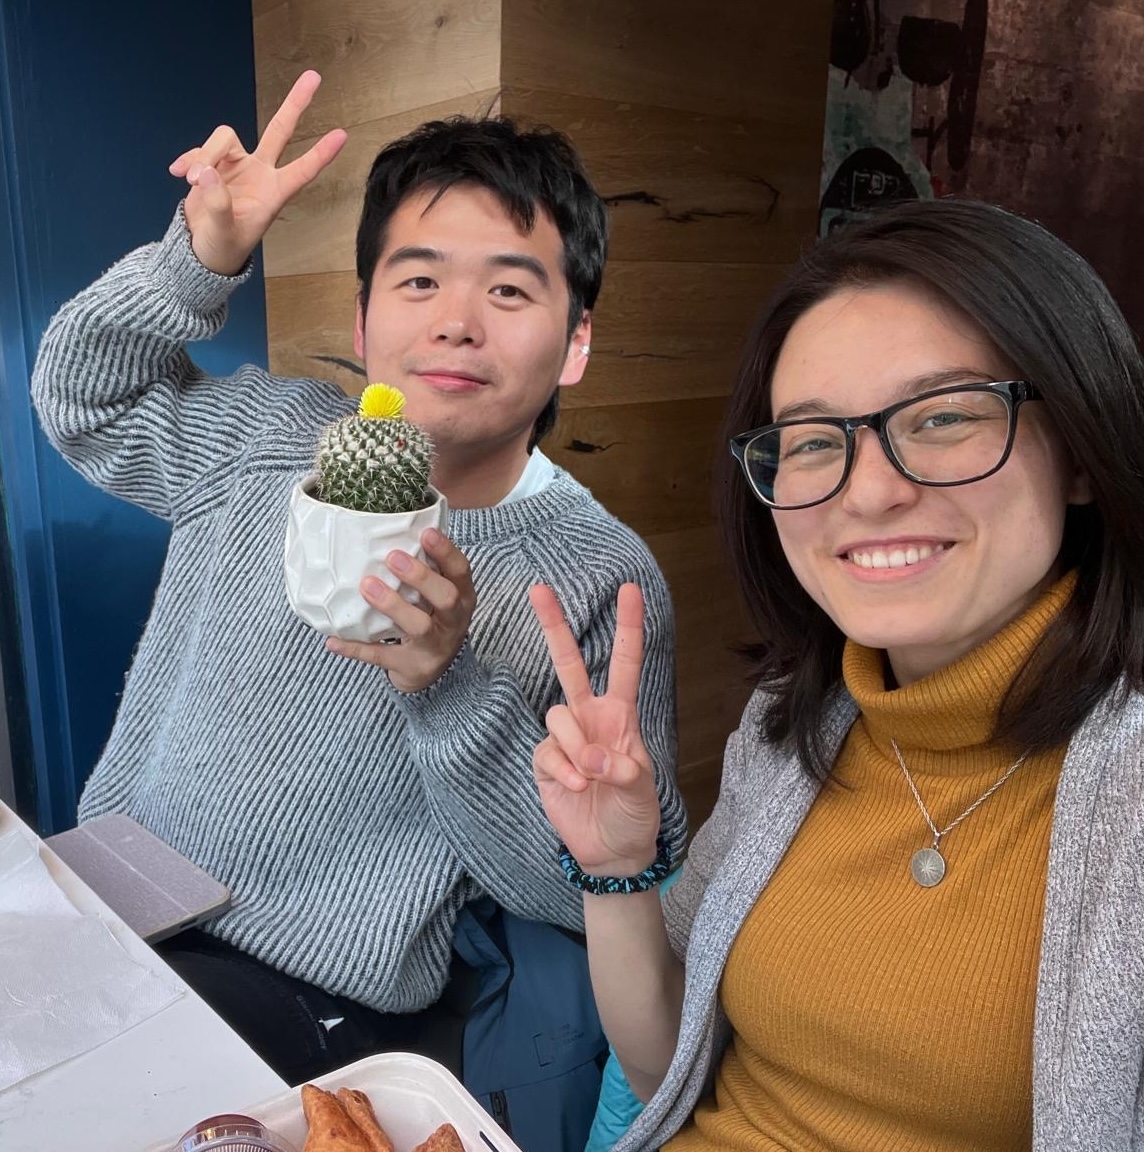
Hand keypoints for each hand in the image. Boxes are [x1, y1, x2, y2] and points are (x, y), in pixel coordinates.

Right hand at [169, 70, 346, 274]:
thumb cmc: (223, 245)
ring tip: (190, 180)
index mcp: (273, 194)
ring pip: (224, 138)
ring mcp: (237, 165)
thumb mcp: (222, 231)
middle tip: (314, 77)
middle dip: (295, 104)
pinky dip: (189, 160)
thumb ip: (217, 203)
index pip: (302, 171)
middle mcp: (260, 173)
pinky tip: (179, 174)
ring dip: (205, 154)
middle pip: (279, 130)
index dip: (320, 154)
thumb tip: (205, 173)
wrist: (202, 249)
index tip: (342, 135)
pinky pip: (201, 150)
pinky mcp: (213, 163)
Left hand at [325, 528, 475, 692]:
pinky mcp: (413, 666)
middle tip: (393, 557)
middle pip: (446, 598)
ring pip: (419, 626)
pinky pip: (383, 657)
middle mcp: (453, 621)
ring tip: (367, 586)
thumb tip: (390, 528)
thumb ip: (426, 569)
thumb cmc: (433, 618)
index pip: (460, 571)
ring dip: (392, 605)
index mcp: (461, 596)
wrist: (435, 671)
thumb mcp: (440, 594)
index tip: (425, 533)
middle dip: (421, 577)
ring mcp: (434, 646)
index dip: (446, 551)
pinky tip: (333, 640)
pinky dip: (357, 649)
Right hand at [530, 582, 662, 875]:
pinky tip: (577, 789)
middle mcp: (590, 717)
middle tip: (539, 589)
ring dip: (576, 748)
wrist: (613, 851)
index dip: (628, 627)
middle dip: (555, 626)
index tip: (630, 590)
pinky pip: (547, 752)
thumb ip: (624, 770)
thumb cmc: (635, 812)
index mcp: (620, 715)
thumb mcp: (643, 790)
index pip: (625, 663)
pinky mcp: (546, 762)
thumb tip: (595, 759)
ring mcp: (565, 738)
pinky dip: (563, 771)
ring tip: (591, 780)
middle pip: (569, 664)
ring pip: (557, 715)